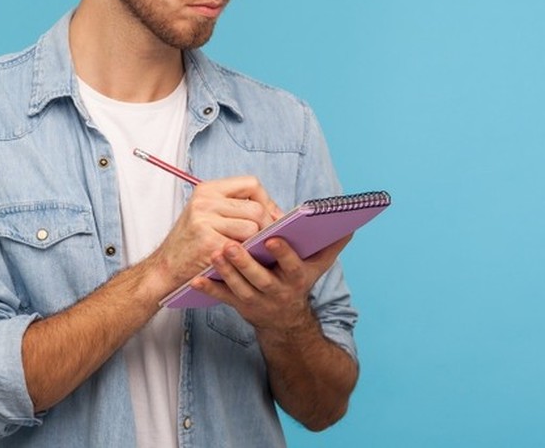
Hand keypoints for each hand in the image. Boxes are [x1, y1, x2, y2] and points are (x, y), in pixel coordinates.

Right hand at [146, 176, 281, 291]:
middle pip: (257, 208)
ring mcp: (205, 221)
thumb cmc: (192, 243)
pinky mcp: (208, 243)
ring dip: (255, 243)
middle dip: (267, 226)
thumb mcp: (208, 214)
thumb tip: (278, 213)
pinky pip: (243, 247)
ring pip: (253, 228)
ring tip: (250, 251)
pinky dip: (246, 256)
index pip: (252, 184)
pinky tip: (241, 261)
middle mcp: (205, 201)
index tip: (270, 216)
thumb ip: (237, 208)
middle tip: (266, 240)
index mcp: (207, 189)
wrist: (165, 268)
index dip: (267, 200)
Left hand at [193, 233, 351, 331]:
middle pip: (261, 278)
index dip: (283, 254)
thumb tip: (349, 223)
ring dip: (226, 273)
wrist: (285, 322)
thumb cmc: (298, 283)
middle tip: (231, 245)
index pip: (292, 265)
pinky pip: (222, 298)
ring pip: (240, 288)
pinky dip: (209, 289)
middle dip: (246, 263)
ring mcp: (257, 301)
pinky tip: (195, 280)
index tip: (272, 238)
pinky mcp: (239, 306)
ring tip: (214, 254)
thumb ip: (331, 245)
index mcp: (297, 278)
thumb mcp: (317, 267)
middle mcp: (277, 292)